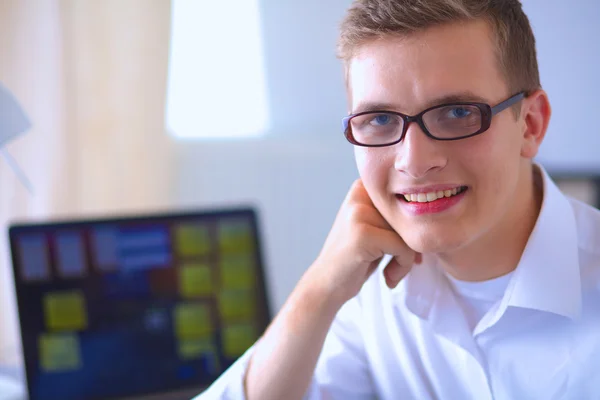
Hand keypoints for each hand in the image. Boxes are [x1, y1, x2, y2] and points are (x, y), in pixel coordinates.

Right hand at [309, 179, 420, 304]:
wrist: (327, 285)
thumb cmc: (356, 259)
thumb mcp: (373, 227)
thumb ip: (395, 215)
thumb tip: (436, 209)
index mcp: (362, 188)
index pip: (406, 201)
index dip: (409, 227)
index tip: (404, 249)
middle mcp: (359, 195)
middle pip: (408, 216)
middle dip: (410, 245)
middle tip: (399, 266)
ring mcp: (359, 213)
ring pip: (408, 232)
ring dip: (408, 259)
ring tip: (392, 272)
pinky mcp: (363, 234)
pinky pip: (404, 247)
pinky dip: (403, 267)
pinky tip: (389, 278)